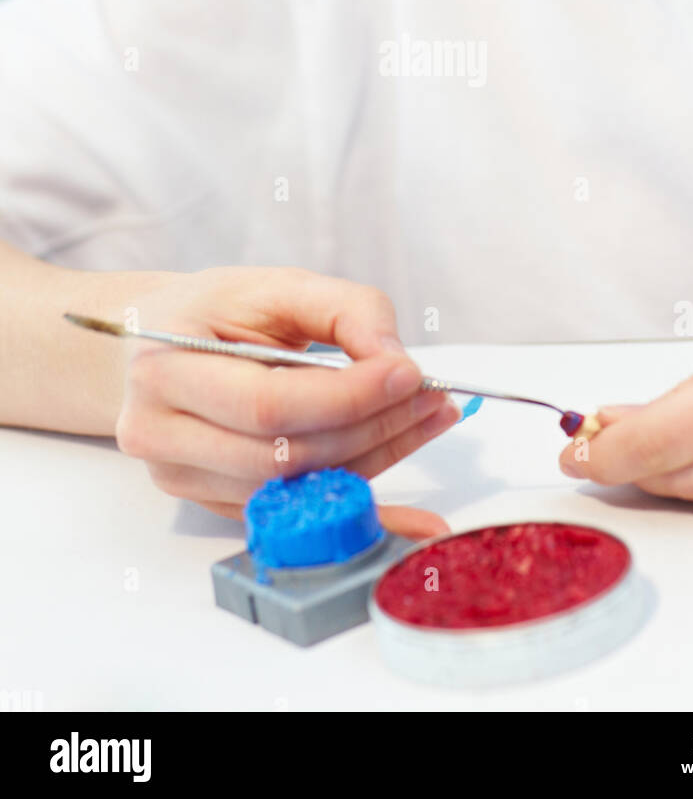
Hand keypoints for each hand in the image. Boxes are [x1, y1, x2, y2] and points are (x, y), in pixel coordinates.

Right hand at [114, 265, 457, 535]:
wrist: (156, 345)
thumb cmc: (217, 310)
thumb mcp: (277, 285)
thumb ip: (345, 310)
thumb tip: (396, 362)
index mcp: (164, 366)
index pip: (268, 403)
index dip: (348, 396)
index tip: (409, 374)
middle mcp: (157, 432)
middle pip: (283, 455)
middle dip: (372, 428)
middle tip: (430, 398)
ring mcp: (179, 477)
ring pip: (292, 490)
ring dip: (374, 460)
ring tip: (424, 419)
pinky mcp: (209, 504)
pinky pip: (293, 513)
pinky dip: (355, 507)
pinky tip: (411, 513)